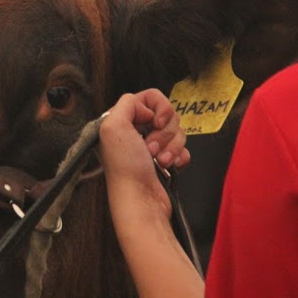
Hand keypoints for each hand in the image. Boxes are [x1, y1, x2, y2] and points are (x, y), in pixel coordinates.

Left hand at [99, 89, 190, 228]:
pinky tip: (170, 166)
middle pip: (167, 114)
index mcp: (122, 121)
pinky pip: (183, 148)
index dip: (157, 108)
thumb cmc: (126, 167)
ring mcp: (153, 147)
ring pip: (177, 131)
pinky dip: (179, 156)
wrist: (141, 200)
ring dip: (171, 146)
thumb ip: (127, 104)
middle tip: (149, 148)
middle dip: (163, 131)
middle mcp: (136, 132)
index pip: (150, 98)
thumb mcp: (113, 126)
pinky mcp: (167, 160)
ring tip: (158, 161)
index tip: (154, 122)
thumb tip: (145, 106)